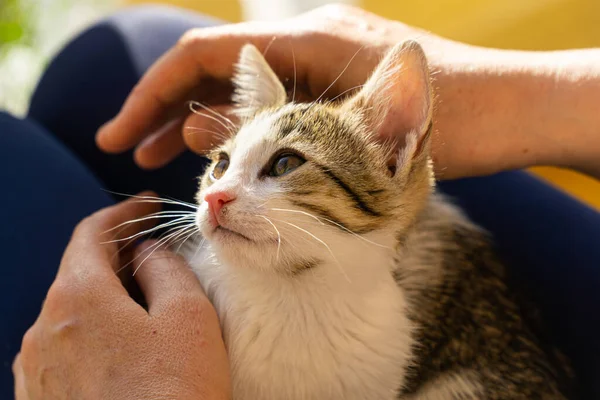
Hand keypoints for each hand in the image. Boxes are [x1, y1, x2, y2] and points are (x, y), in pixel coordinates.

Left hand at [13, 196, 230, 399]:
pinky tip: (124, 343)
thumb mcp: (187, 315)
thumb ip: (164, 267)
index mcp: (76, 298)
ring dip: (106, 294)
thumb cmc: (175, 393)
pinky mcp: (41, 399)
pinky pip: (65, 346)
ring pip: (71, 311)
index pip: (92, 234)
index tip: (148, 206)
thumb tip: (145, 251)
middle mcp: (42, 330)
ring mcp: (35, 369)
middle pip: (78, 271)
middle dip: (117, 254)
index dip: (123, 213)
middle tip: (156, 251)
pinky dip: (93, 329)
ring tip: (146, 299)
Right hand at [96, 4, 462, 169]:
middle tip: (129, 151)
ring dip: (200, 119)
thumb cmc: (453, 117)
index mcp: (305, 39)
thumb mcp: (349, 135)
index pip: (202, 57)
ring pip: (240, 86)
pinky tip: (225, 149)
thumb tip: (192, 124)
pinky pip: (270, 99)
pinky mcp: (334, 86)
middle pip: (212, 69)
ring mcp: (320, 62)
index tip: (118, 135)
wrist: (514, 108)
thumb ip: (268, 128)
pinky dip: (241, 124)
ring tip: (165, 155)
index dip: (151, 94)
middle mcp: (307, 42)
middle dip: (164, 109)